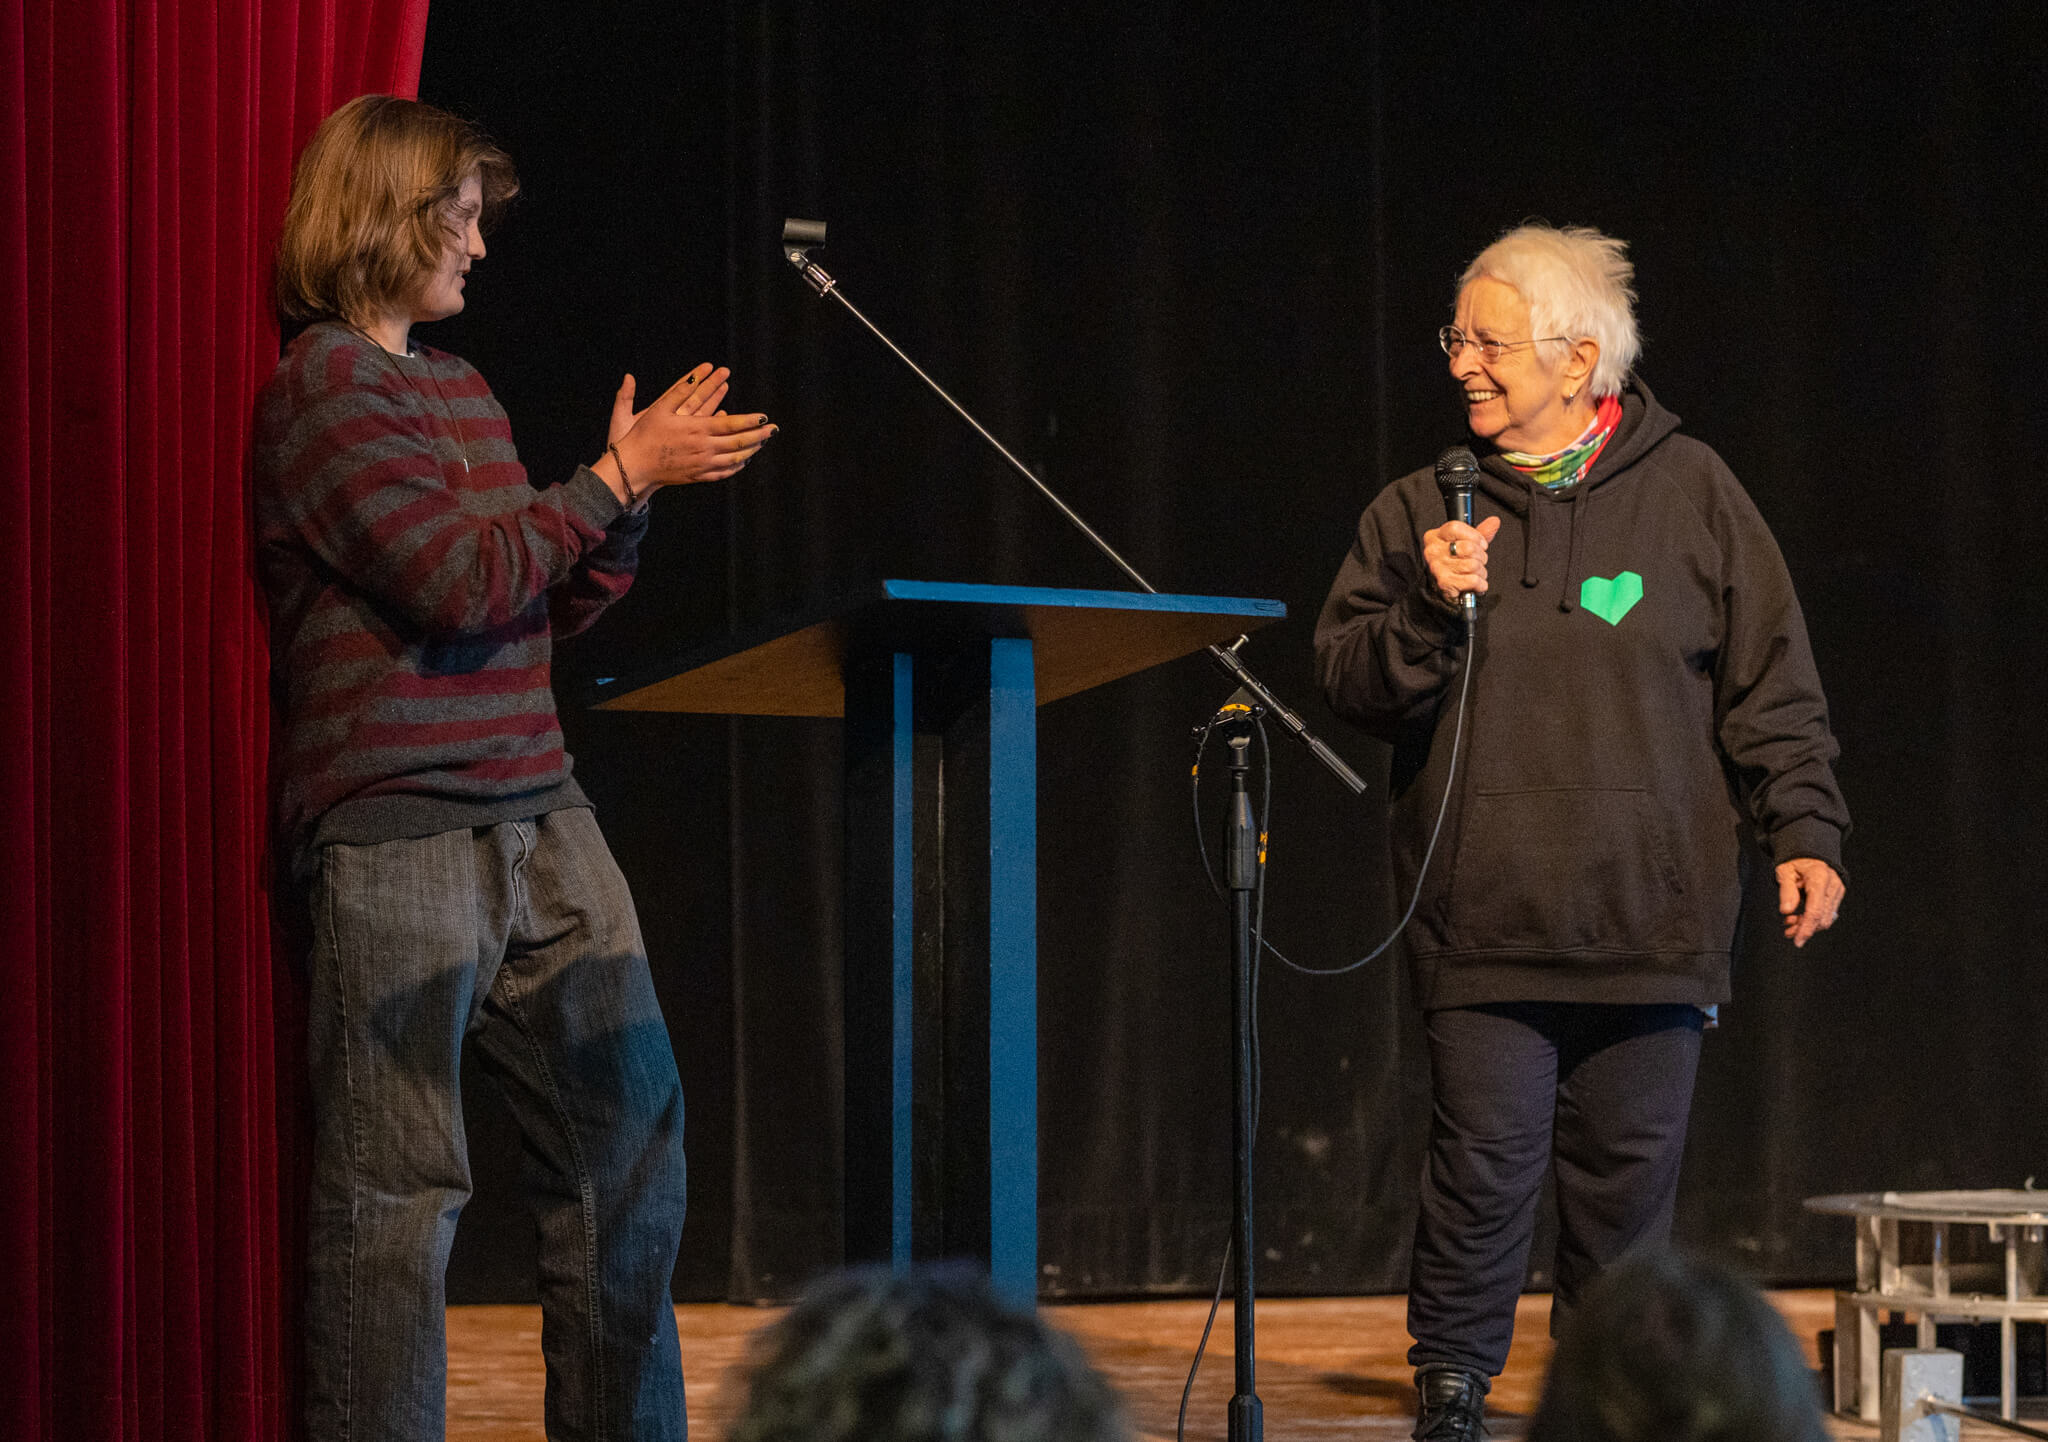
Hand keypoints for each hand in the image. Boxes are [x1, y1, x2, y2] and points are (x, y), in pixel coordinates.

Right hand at [601, 365, 774, 498]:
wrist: (634, 466)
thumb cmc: (645, 435)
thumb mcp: (660, 408)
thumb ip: (680, 391)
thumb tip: (697, 374)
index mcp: (697, 429)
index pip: (732, 424)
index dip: (750, 420)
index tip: (764, 417)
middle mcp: (704, 448)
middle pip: (739, 442)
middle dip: (759, 436)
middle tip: (773, 430)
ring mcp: (702, 464)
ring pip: (734, 459)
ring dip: (751, 451)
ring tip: (762, 444)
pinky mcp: (698, 476)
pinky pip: (723, 472)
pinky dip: (736, 466)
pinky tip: (743, 461)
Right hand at [1422, 514, 1501, 607]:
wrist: (1442, 591)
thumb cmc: (1453, 564)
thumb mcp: (1464, 543)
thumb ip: (1479, 532)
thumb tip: (1495, 521)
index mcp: (1434, 537)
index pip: (1456, 528)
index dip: (1475, 536)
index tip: (1482, 544)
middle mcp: (1433, 551)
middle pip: (1468, 547)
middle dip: (1481, 556)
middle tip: (1478, 562)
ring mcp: (1437, 568)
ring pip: (1473, 565)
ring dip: (1481, 572)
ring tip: (1476, 574)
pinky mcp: (1445, 583)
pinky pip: (1473, 580)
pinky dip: (1481, 584)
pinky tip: (1476, 585)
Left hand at [1776, 858, 1843, 947]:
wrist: (1809, 852)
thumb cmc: (1796, 860)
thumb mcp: (1784, 871)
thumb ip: (1786, 891)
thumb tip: (1786, 910)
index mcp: (1819, 878)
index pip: (1815, 911)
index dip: (1806, 928)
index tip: (1797, 940)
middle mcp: (1832, 885)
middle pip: (1822, 918)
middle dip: (1805, 929)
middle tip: (1788, 931)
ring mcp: (1837, 890)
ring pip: (1826, 918)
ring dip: (1807, 925)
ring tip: (1790, 923)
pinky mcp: (1837, 894)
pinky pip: (1827, 913)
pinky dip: (1814, 919)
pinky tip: (1799, 918)